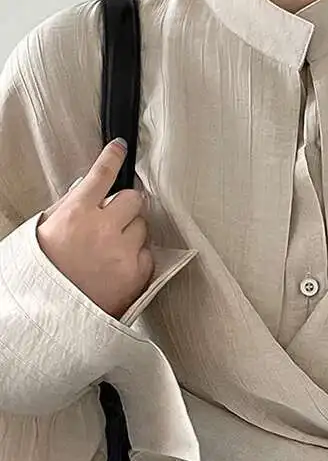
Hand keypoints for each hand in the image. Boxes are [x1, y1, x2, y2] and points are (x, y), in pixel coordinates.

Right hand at [36, 139, 153, 319]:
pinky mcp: (137, 273)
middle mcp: (103, 229)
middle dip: (127, 204)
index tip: (121, 148)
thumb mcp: (47, 229)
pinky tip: (120, 265)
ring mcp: (123, 252)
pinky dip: (138, 256)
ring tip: (113, 247)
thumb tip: (90, 189)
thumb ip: (71, 206)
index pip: (102, 175)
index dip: (113, 158)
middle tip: (117, 216)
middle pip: (133, 199)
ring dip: (132, 231)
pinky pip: (148, 253)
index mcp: (76, 213)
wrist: (53, 312)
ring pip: (143, 226)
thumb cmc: (48, 270)